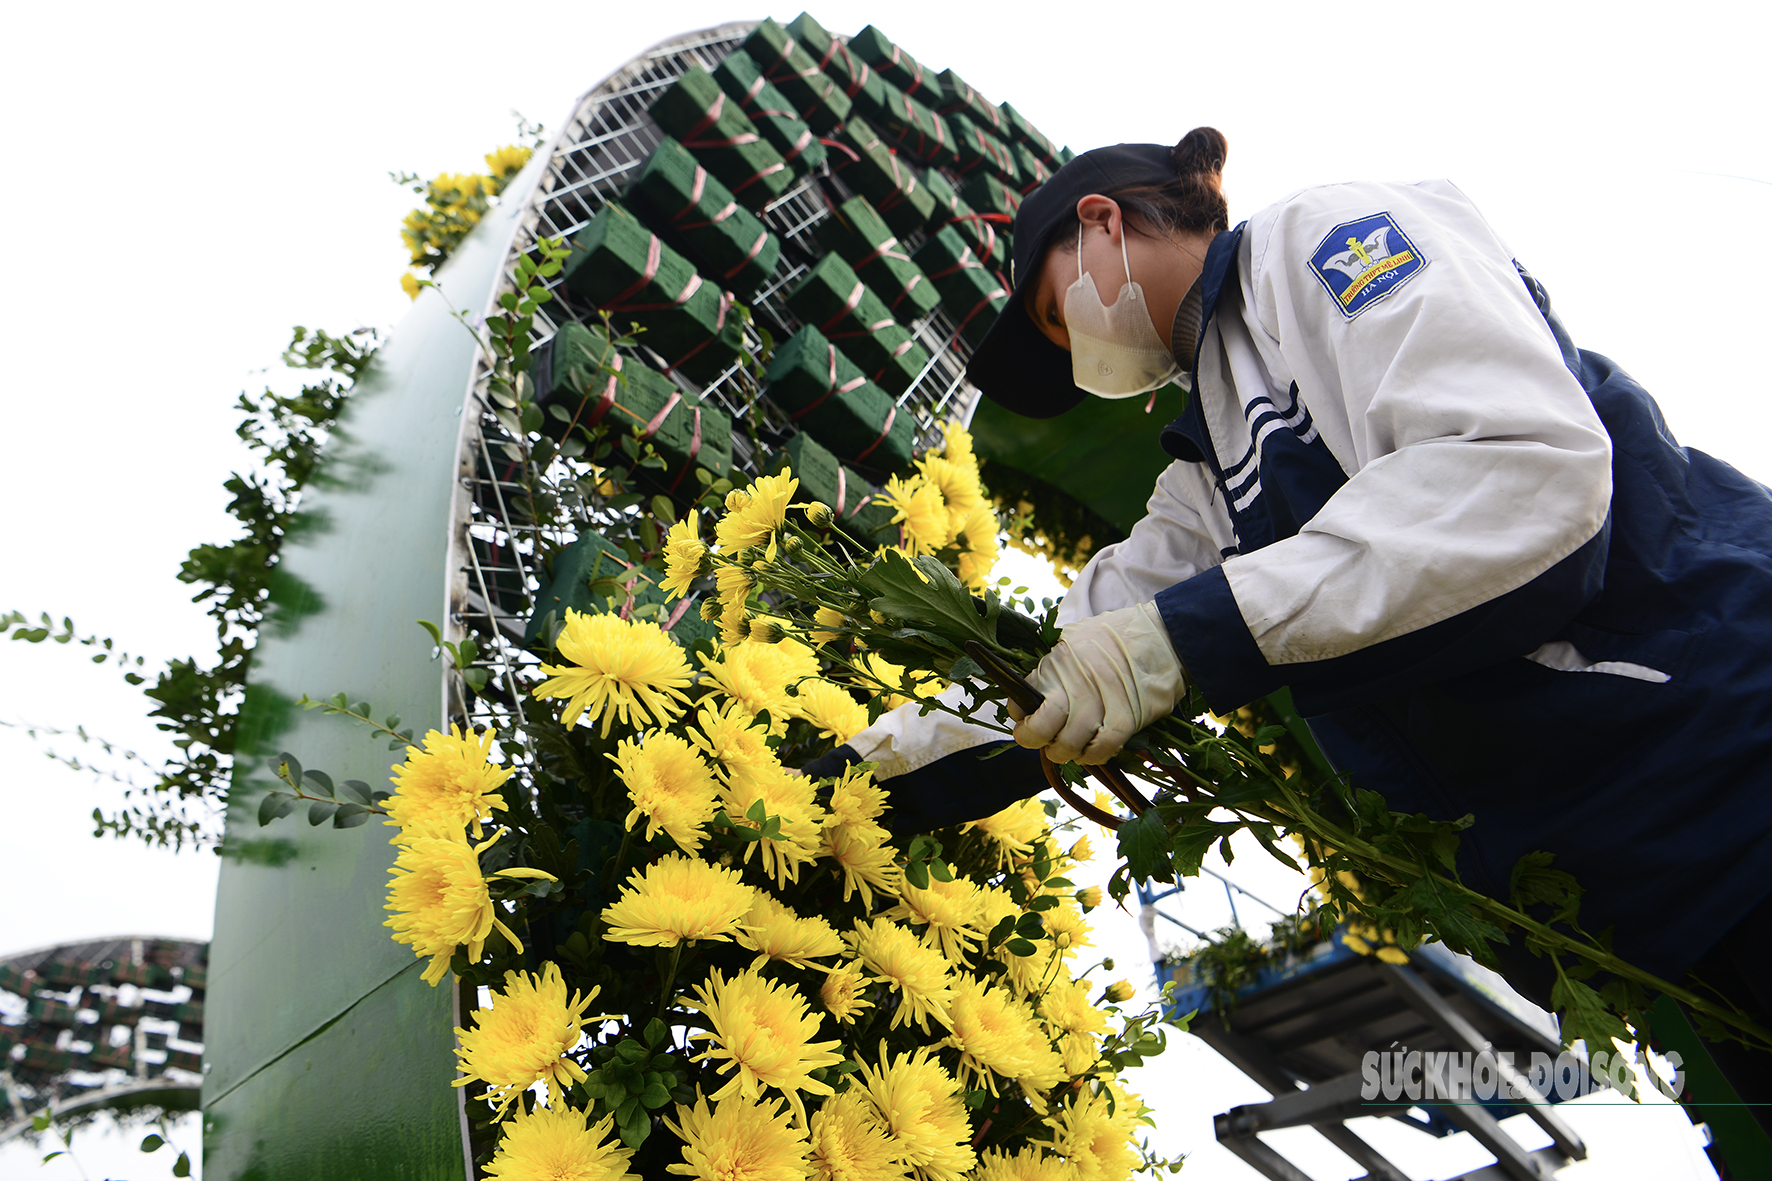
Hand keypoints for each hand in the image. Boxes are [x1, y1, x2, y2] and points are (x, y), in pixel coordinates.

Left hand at [1007, 602, 1186, 763]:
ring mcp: (1101, 699)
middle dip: (1035, 741)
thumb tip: (1038, 689)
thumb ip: (1058, 663)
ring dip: (1065, 753)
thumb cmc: (1120, 635)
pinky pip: (1103, 747)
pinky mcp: (1128, 715)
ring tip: (1069, 750)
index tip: (1025, 722)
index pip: (1024, 696)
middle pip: (1041, 727)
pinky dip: (1095, 755)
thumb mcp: (1077, 637)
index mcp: (1059, 661)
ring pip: (1070, 742)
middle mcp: (1075, 681)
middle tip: (1044, 743)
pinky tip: (1092, 752)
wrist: (1165, 633)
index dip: (1021, 716)